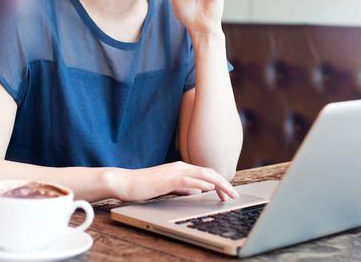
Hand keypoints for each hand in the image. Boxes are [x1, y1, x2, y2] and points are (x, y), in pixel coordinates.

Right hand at [112, 161, 238, 201]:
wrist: (125, 182)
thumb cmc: (144, 186)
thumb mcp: (167, 187)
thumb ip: (180, 188)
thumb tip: (193, 192)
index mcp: (180, 168)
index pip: (205, 173)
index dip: (219, 182)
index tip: (227, 193)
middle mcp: (180, 167)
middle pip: (208, 173)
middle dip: (224, 183)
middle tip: (234, 194)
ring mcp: (174, 172)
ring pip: (202, 175)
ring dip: (217, 183)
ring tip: (228, 192)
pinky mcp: (167, 179)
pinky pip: (187, 180)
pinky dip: (200, 183)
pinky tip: (209, 188)